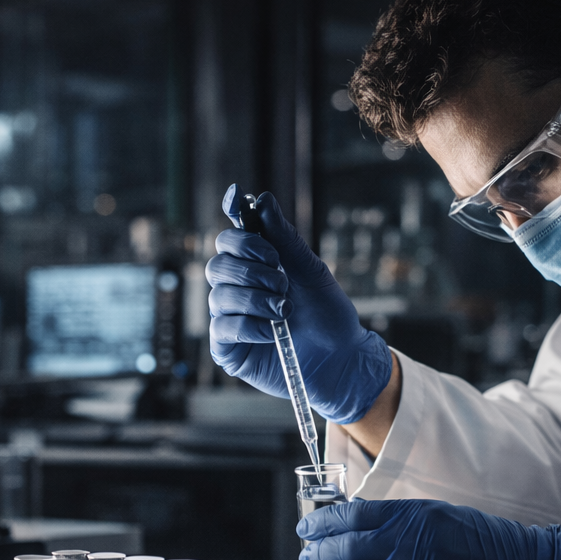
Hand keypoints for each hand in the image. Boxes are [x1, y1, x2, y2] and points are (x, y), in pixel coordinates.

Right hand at [206, 184, 393, 424]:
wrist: (343, 360)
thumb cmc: (329, 315)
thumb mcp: (312, 272)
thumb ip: (286, 240)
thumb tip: (263, 199)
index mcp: (254, 268)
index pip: (228, 241)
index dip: (240, 236)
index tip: (262, 238)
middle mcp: (236, 291)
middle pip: (217, 265)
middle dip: (252, 271)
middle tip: (283, 283)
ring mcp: (229, 319)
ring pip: (219, 297)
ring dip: (256, 300)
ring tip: (286, 311)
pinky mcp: (228, 349)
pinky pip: (223, 328)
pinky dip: (250, 326)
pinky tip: (273, 333)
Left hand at [297, 498, 560, 559]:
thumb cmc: (490, 545)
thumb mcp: (444, 518)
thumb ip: (405, 523)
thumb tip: (365, 528)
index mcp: (414, 516)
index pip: (352, 515)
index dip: (324, 524)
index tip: (308, 529)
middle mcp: (409, 542)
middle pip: (345, 548)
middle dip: (318, 553)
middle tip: (306, 557)